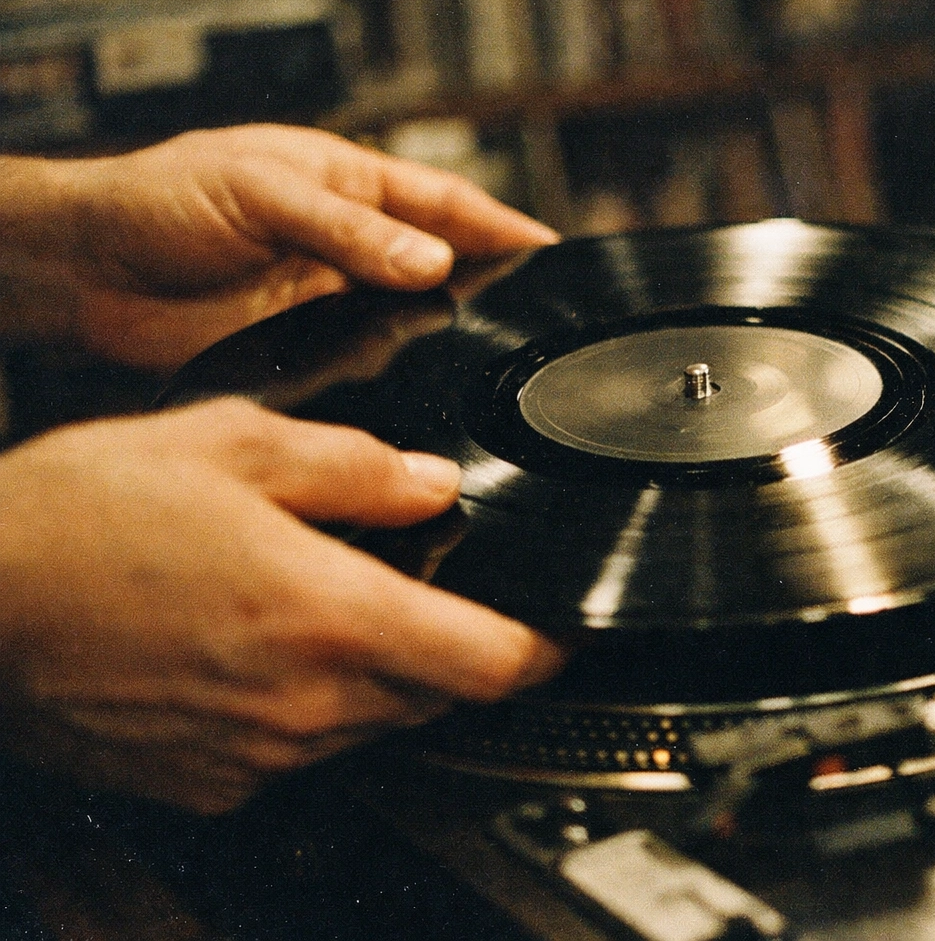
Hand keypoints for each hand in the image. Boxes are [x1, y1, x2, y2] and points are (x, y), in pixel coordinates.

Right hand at [0, 398, 561, 813]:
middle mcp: (304, 700)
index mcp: (329, 614)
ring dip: (379, 676)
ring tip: (320, 606)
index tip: (561, 632)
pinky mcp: (210, 782)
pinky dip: (308, 709)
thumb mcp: (232, 447)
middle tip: (424, 592)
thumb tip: (431, 483)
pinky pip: (300, 752)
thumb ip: (354, 466)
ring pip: (373, 725)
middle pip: (439, 696)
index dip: (544, 650)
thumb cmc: (78, 518)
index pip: (491, 663)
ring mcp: (256, 753)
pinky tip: (257, 652)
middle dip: (453, 649)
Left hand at [2, 123, 556, 370]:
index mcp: (346, 184)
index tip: (555, 249)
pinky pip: (372, 369)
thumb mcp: (259, 192)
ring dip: (450, 337)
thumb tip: (431, 260)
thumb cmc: (158, 201)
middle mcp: (349, 247)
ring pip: (415, 323)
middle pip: (443, 265)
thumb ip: (346, 230)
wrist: (85, 275)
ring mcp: (332, 303)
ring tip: (497, 359)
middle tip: (544, 313)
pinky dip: (403, 380)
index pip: (445, 202)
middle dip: (494, 284)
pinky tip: (427, 394)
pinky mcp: (309, 355)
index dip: (501, 223)